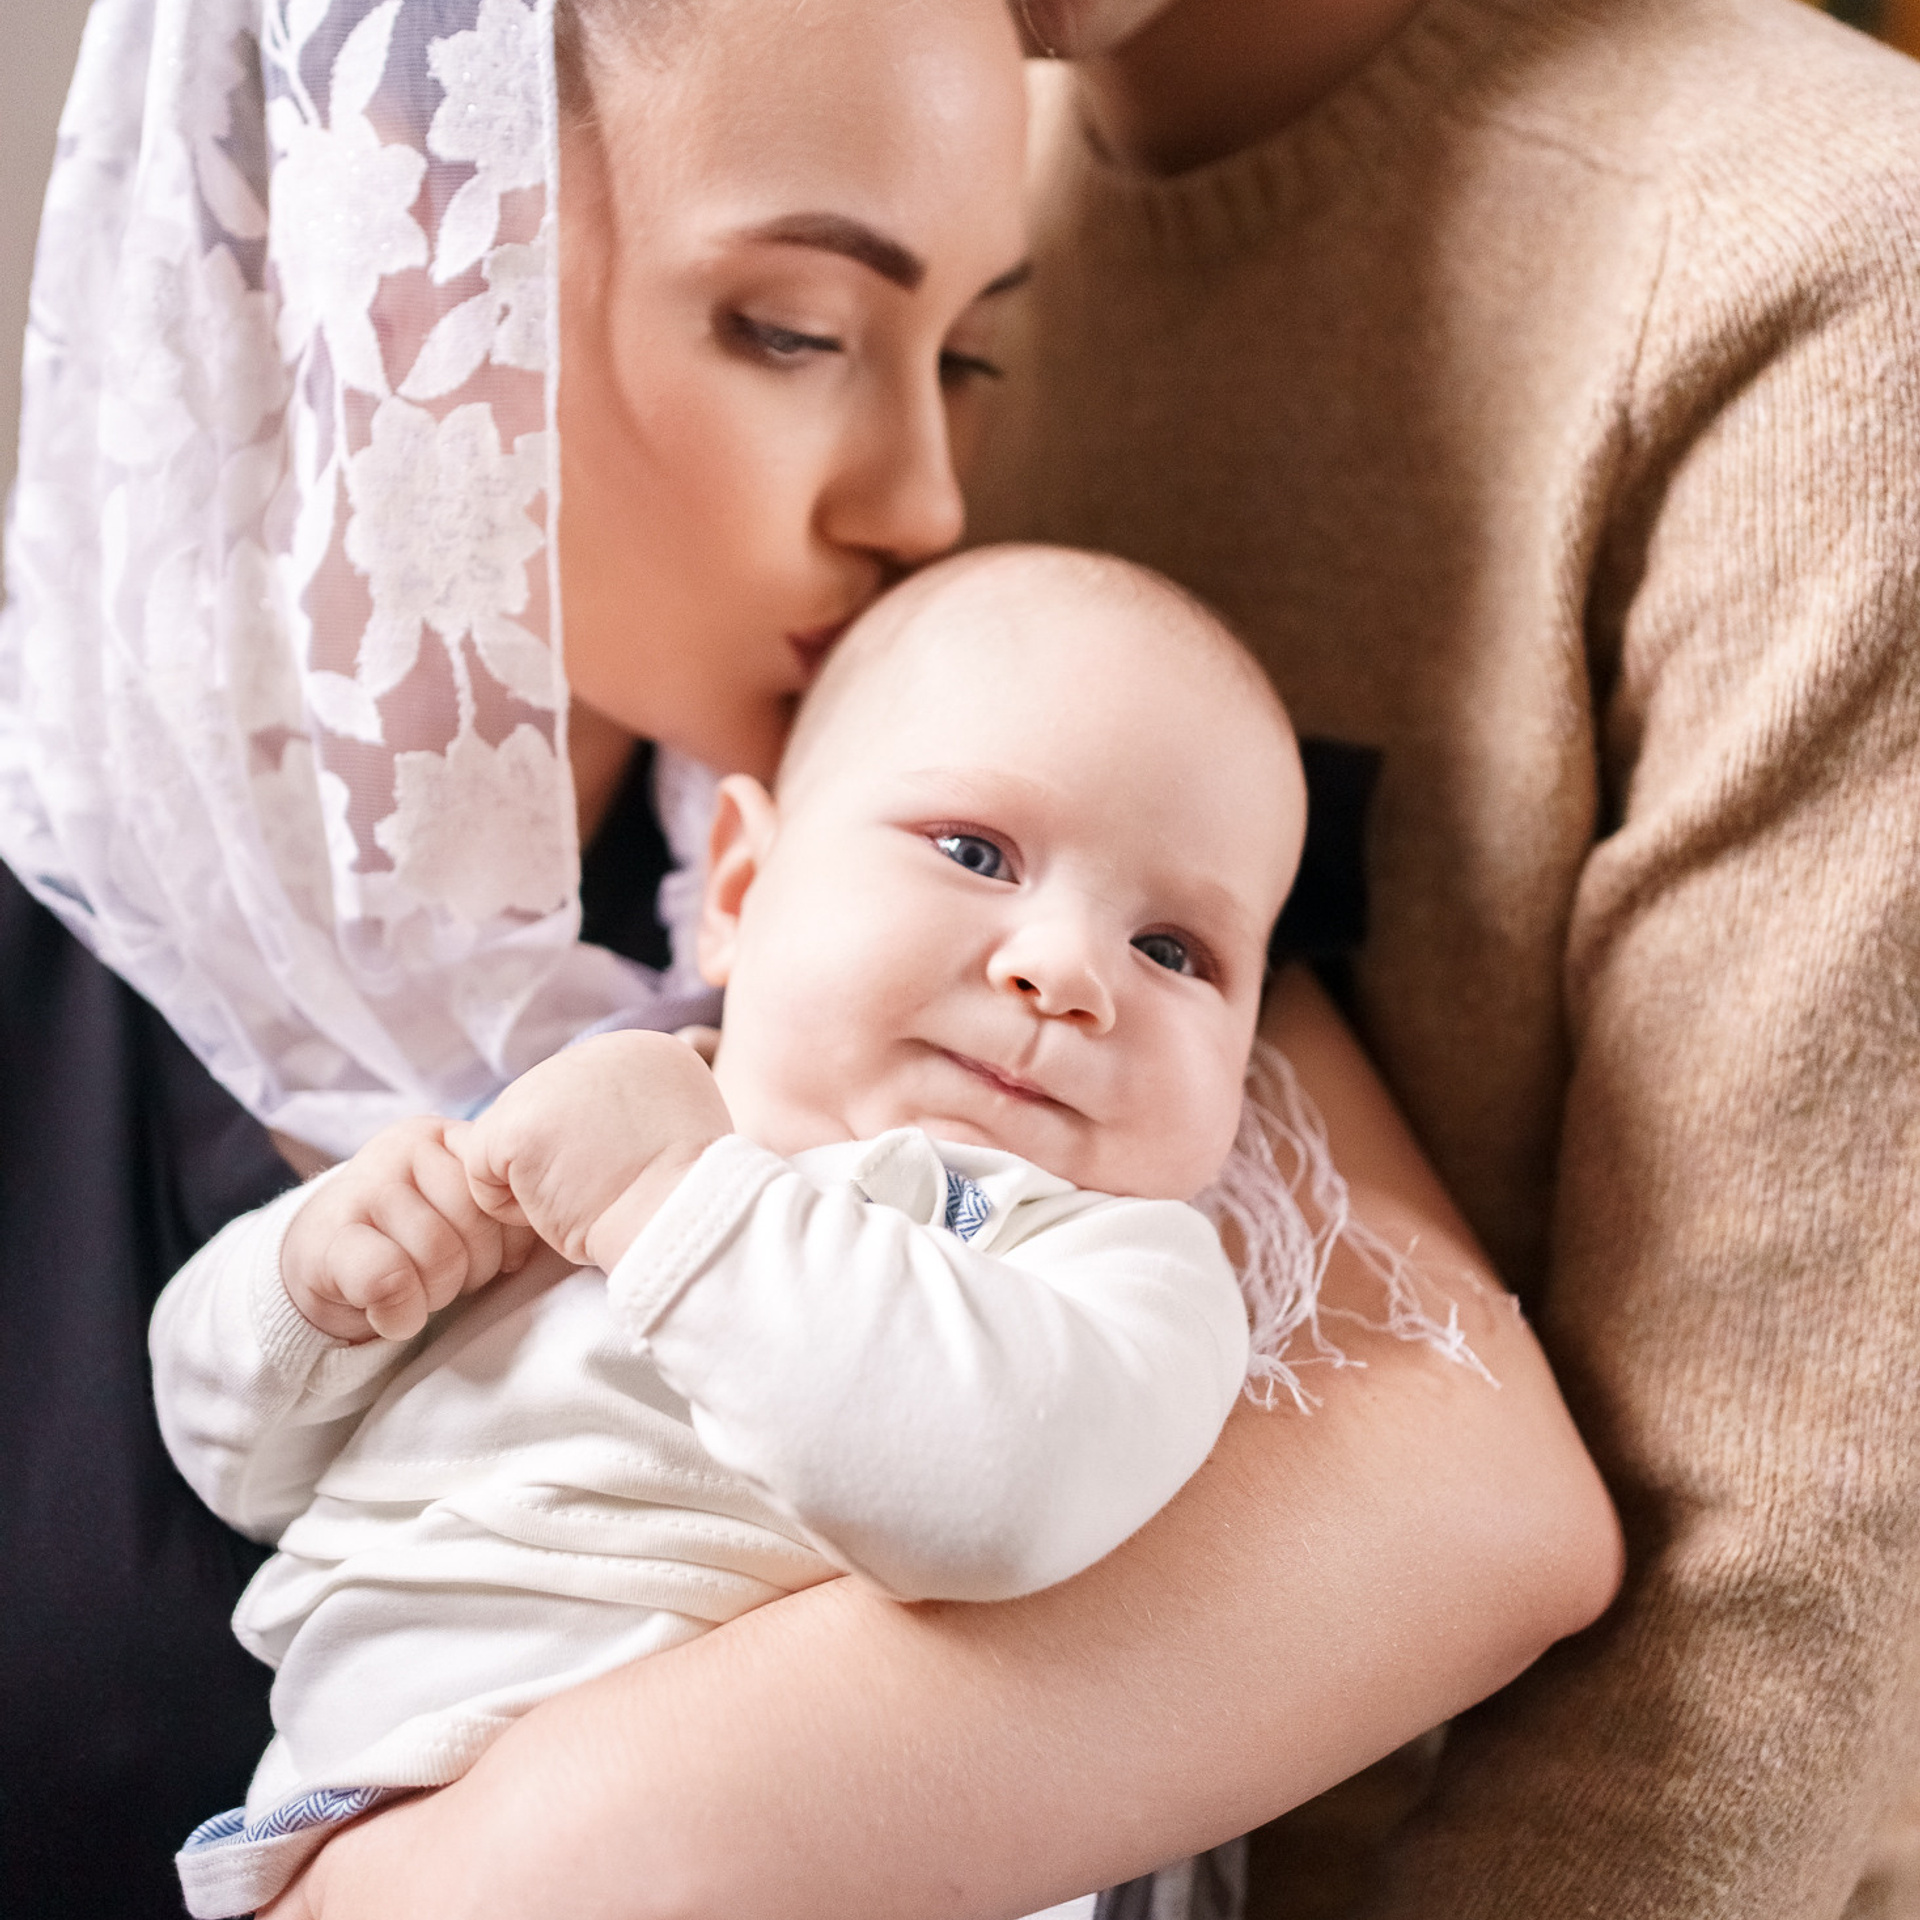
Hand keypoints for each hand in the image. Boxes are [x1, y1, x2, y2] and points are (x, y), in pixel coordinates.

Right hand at [280, 1116, 537, 1342]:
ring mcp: (362, 1189)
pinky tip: (393, 1314)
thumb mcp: (458, 1209)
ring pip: (438, 1252)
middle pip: (476, 1220)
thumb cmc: (410, 1241)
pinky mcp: (330, 1239)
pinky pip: (391, 1281)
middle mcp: (403, 1150)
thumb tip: (546, 1226)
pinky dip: (401, 1314)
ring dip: (437, 1293)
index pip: (506, 1185)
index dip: (509, 1236)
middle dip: (474, 1268)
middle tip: (450, 1280)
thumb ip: (500, 1205)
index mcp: (444, 1137)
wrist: (321, 1266)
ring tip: (420, 1292)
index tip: (495, 1259)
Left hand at [459, 1030, 732, 1272]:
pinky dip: (512, 1208)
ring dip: (540, 1184)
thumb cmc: (687, 1204)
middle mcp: (596, 1049)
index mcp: (644, 1050)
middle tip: (611, 1188)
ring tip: (591, 1196)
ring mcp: (553, 1080)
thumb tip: (577, 1131)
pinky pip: (481, 1170)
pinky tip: (561, 1206)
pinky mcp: (517, 1123)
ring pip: (511, 1139)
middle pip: (542, 1113)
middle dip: (563, 1163)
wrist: (690, 1223)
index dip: (598, 1153)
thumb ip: (628, 1115)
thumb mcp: (674, 1132)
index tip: (638, 1174)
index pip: (581, 1101)